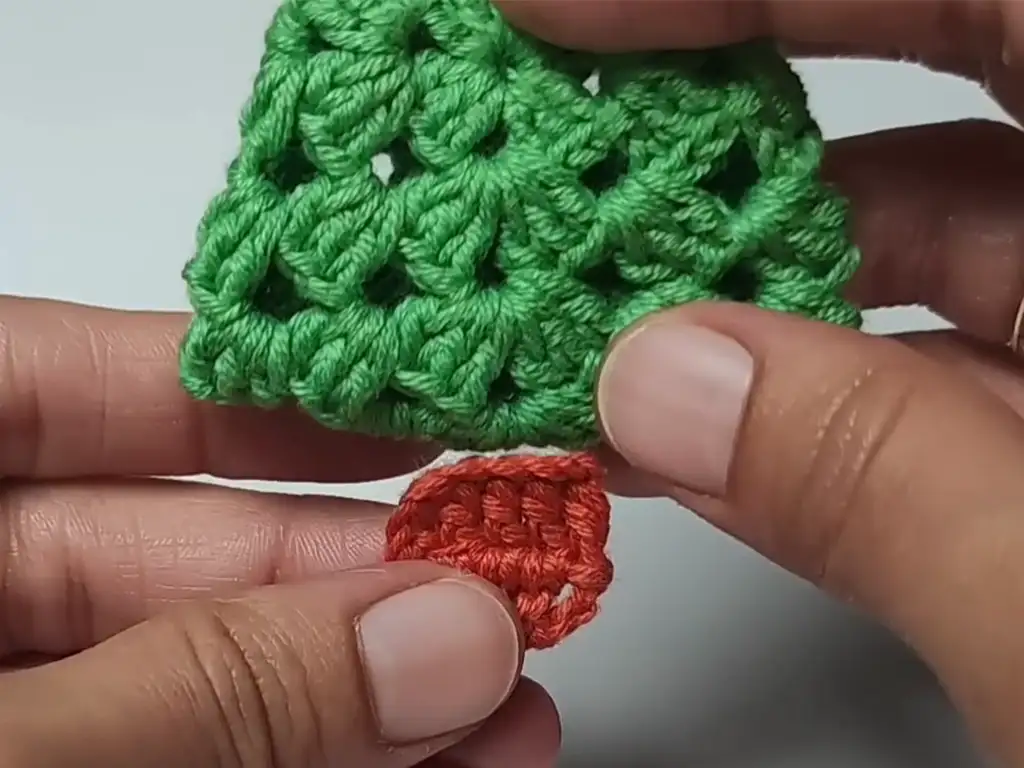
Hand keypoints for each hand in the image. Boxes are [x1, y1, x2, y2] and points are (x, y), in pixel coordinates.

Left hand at [0, 297, 559, 767]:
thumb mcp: (22, 758)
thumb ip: (213, 685)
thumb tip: (440, 634)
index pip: (55, 378)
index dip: (233, 382)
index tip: (394, 399)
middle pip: (157, 538)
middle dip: (342, 569)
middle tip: (492, 583)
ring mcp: (5, 711)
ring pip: (198, 665)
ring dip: (359, 682)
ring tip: (501, 691)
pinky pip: (194, 752)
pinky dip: (311, 757)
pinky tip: (433, 759)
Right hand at [495, 0, 1023, 764]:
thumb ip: (890, 488)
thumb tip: (664, 384)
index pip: (972, 0)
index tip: (553, 12)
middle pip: (939, 104)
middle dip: (738, 142)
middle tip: (567, 166)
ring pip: (942, 246)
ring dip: (764, 295)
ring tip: (603, 338)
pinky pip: (965, 352)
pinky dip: (837, 386)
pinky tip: (717, 435)